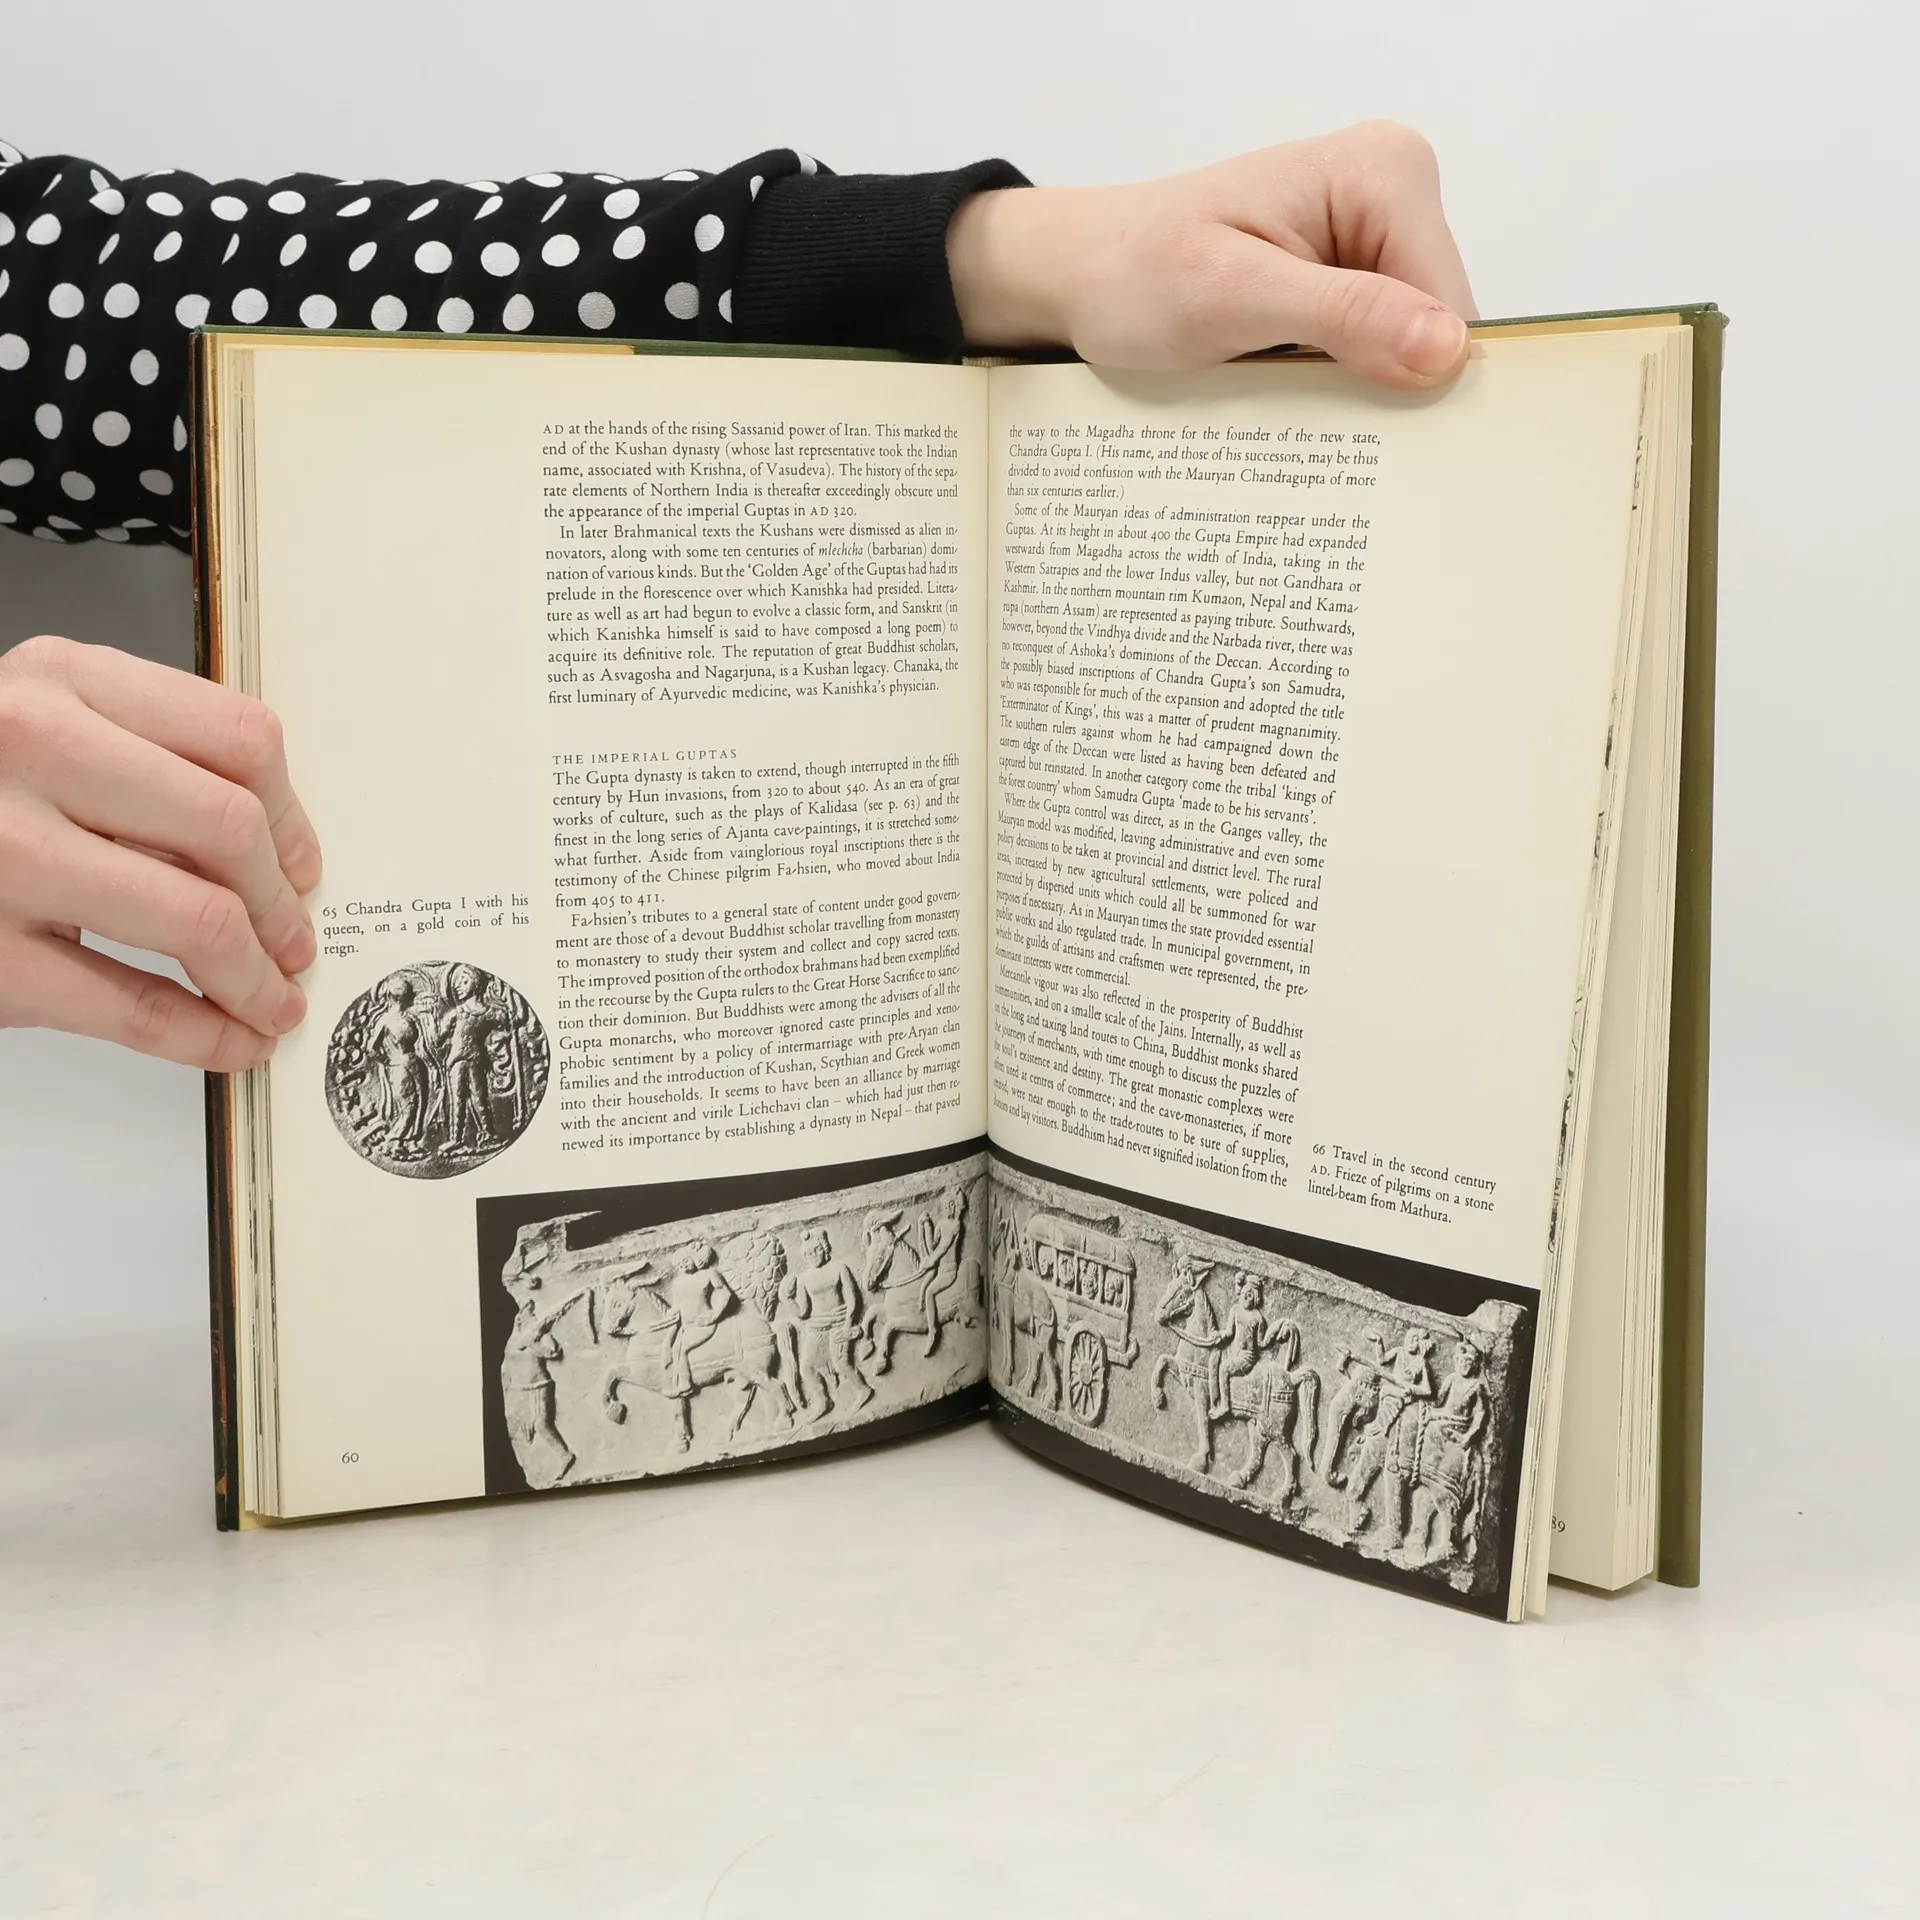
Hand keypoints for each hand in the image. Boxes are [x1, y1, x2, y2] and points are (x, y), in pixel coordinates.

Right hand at [0, 636, 320, 1068]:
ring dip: (258, 978)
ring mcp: (6, 854)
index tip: (302, 867)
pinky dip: (206, 1034)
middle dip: (283, 906)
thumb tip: (280, 857)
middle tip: (296, 944)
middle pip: (231, 830)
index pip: (240, 739)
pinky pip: (138, 1005)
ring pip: (201, 920)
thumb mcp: (49, 734)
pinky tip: (230, 1040)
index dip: (292, 819)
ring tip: (273, 1000)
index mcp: (63, 681)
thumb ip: (151, 766)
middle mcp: (32, 750)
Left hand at [948, 122, 1476, 386]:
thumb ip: (1342, 315)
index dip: (1422, 383)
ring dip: (1362, 399)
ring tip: (1297, 417)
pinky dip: (1341, 391)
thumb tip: (1444, 349)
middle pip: (1440, 332)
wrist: (1085, 276)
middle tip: (1317, 437)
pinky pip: (1375, 354)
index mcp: (1385, 174)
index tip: (1370, 440)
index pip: (1454, 307)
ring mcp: (1374, 242)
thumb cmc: (1136, 273)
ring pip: (1410, 353)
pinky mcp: (1352, 283)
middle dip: (1390, 392)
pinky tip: (1296, 405)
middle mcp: (1394, 196)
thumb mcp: (1231, 296)